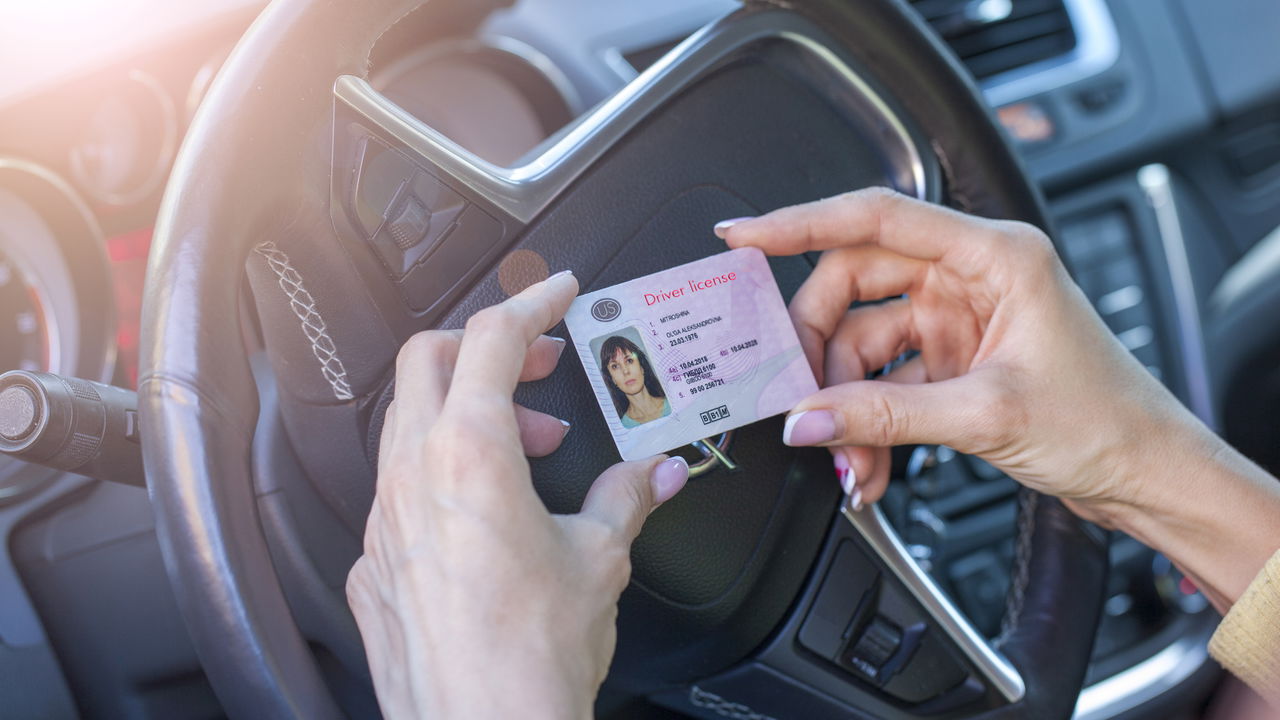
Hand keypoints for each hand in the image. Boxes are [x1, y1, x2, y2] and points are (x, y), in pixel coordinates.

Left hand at [346, 271, 689, 719]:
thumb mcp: (599, 559)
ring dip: (467, 413)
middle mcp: (412, 476)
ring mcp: (383, 521)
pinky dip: (441, 473)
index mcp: (469, 454)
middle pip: (429, 360)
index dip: (532, 303)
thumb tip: (652, 472)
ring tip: (527, 449)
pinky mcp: (373, 565)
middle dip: (487, 346)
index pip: (493, 340)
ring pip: (407, 423)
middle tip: (541, 367)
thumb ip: (626, 498)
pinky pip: (398, 489)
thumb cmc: (529, 657)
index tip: (558, 294)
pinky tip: (484, 514)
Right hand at [717, 188, 1188, 523]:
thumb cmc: (1106, 419)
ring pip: (864, 343)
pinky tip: (868, 463)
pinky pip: (884, 383)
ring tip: (850, 458)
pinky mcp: (951, 361)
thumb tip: (807, 417)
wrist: (1146, 472)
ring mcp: (957, 319)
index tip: (744, 236)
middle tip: (798, 396)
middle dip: (820, 349)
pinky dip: (869, 423)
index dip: (801, 223)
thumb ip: (885, 415)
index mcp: (994, 255)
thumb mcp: (987, 414)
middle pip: (855, 286)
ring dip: (846, 404)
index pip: (878, 217)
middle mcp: (970, 277)